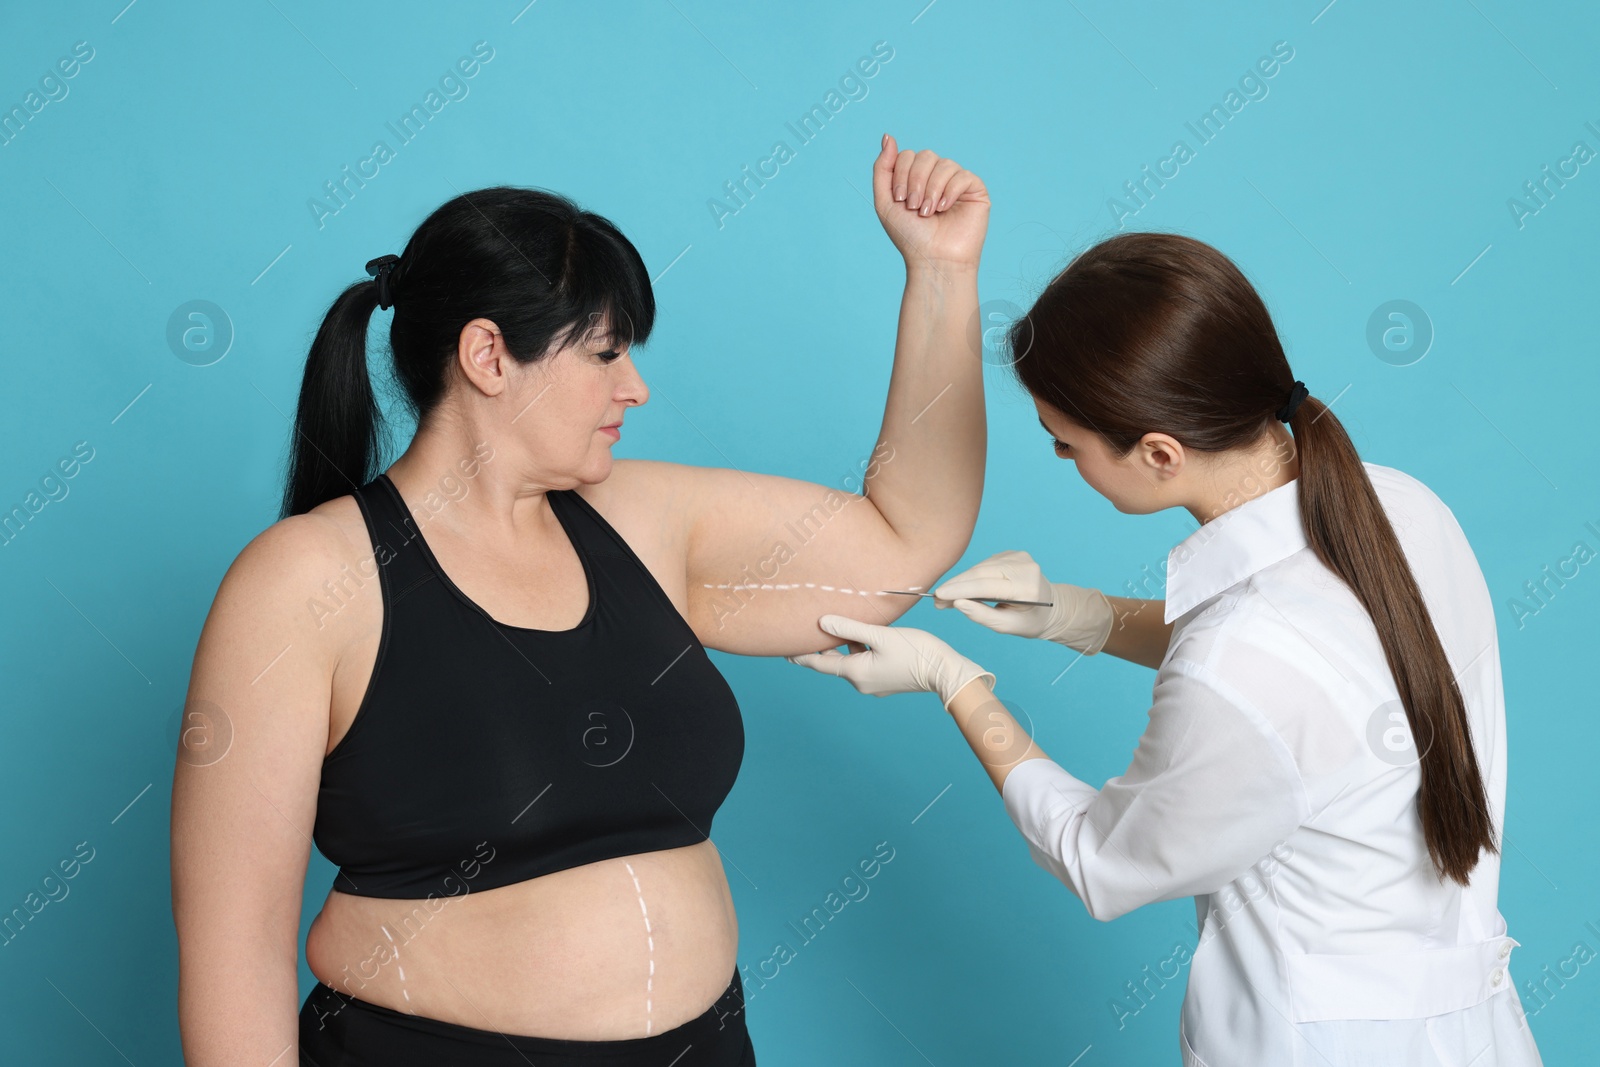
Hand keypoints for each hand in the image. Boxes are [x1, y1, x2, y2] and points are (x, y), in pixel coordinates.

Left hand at [785, 614, 994, 711]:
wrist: (946, 672)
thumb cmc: (916, 652)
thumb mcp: (881, 635)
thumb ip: (850, 628)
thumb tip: (822, 623)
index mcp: (855, 673)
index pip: (819, 664)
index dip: (801, 655)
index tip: (784, 651)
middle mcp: (861, 682)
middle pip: (834, 662)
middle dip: (823, 647)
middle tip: (808, 630)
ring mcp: (874, 683)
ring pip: (851, 661)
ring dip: (845, 645)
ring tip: (837, 626)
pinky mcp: (886, 679)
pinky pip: (864, 663)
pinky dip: (859, 650)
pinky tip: (864, 635)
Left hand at [872, 134, 988, 271]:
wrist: (933, 260)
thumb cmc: (910, 236)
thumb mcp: (885, 202)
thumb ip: (883, 168)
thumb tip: (888, 135)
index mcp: (916, 178)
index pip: (908, 155)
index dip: (901, 174)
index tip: (901, 201)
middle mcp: (937, 177)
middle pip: (925, 155)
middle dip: (916, 181)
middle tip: (915, 207)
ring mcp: (956, 183)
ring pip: (944, 164)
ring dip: (932, 189)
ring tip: (929, 212)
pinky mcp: (975, 190)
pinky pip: (963, 175)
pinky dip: (950, 191)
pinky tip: (945, 209)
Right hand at [934, 550, 1113, 654]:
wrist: (1052, 607)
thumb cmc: (1030, 621)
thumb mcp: (1008, 626)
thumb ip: (982, 616)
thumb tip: (957, 603)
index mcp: (1027, 586)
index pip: (986, 585)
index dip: (960, 589)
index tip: (938, 596)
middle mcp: (1024, 566)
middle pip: (980, 573)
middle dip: (955, 586)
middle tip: (936, 600)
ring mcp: (1019, 556)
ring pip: (979, 568)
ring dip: (960, 582)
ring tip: (946, 598)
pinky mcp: (1012, 554)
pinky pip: (984, 565)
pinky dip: (971, 577)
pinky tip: (964, 588)